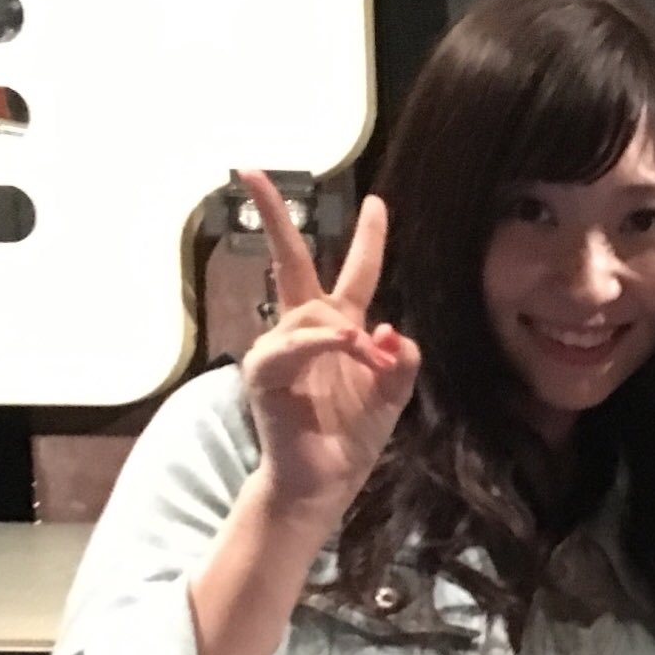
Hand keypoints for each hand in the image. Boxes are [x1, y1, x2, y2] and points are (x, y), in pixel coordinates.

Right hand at [235, 169, 420, 522]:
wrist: (324, 483)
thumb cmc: (351, 437)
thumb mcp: (393, 396)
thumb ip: (402, 363)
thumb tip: (394, 332)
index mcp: (340, 328)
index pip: (355, 273)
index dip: (367, 238)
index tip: (376, 201)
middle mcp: (306, 330)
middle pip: (291, 261)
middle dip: (275, 216)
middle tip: (251, 171)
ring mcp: (280, 349)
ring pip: (311, 311)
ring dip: (344, 333)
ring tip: (368, 365)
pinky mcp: (264, 374)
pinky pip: (292, 345)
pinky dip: (319, 341)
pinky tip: (345, 342)